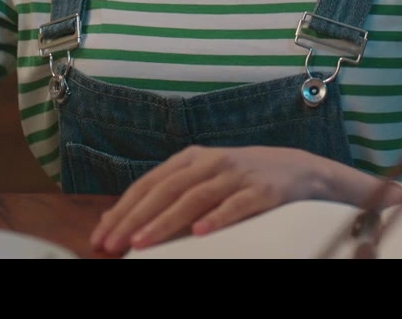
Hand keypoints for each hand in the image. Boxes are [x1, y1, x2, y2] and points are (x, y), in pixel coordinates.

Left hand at [89, 145, 377, 253]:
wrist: (298, 170)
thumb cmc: (240, 179)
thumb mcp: (202, 179)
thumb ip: (167, 194)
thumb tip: (119, 218)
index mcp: (191, 158)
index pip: (149, 184)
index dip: (123, 209)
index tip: (103, 235)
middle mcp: (211, 162)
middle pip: (166, 190)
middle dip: (135, 218)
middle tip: (114, 243)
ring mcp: (237, 175)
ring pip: (194, 198)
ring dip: (166, 221)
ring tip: (143, 242)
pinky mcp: (262, 191)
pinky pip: (236, 205)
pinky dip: (217, 218)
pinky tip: (199, 233)